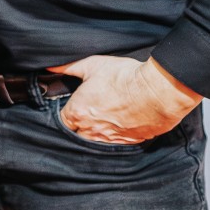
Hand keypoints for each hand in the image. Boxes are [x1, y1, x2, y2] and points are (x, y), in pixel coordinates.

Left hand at [47, 55, 200, 145]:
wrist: (158, 92)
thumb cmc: (125, 77)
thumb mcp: (93, 65)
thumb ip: (69, 68)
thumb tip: (51, 69)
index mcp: (78, 113)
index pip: (62, 121)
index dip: (66, 114)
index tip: (72, 107)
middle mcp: (91, 130)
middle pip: (76, 135)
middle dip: (79, 126)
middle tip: (88, 113)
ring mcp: (109, 139)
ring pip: (94, 142)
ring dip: (96, 133)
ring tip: (104, 119)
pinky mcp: (127, 143)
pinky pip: (114, 144)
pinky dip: (114, 136)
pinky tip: (119, 124)